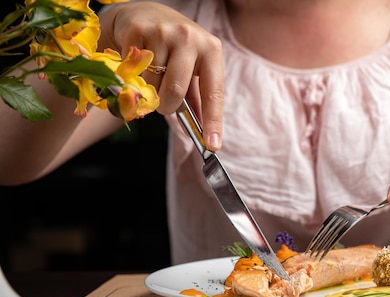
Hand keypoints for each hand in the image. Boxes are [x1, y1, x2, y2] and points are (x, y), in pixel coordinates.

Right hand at [98, 2, 223, 150]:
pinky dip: (133, 77)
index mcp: (211, 49)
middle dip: (167, 106)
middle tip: (164, 103)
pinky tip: (138, 64)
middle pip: (175, 91)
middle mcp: (189, 37)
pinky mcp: (137, 30)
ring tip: (151, 75)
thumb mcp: (193, 68)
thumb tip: (204, 134)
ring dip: (148, 91)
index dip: (213, 121)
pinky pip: (132, 72)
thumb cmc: (175, 49)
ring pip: (151, 84)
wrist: (145, 14)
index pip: (214, 92)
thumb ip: (198, 98)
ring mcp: (162, 32)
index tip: (212, 145)